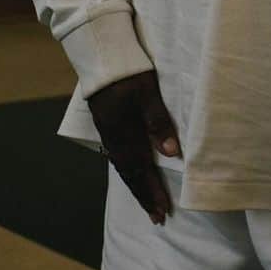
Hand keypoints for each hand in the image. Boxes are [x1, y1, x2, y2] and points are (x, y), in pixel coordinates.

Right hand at [86, 69, 179, 224]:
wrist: (99, 52)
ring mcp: (107, 131)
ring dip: (137, 184)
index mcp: (123, 135)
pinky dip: (128, 169)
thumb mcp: (147, 93)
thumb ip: (158, 122)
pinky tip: (132, 170)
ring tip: (148, 200)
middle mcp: (113, 138)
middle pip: (130, 174)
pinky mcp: (106, 123)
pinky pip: (118, 154)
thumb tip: (171, 154)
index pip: (139, 172)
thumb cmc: (128, 71)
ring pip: (123, 166)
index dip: (151, 192)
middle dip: (145, 195)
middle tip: (157, 217)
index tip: (162, 212)